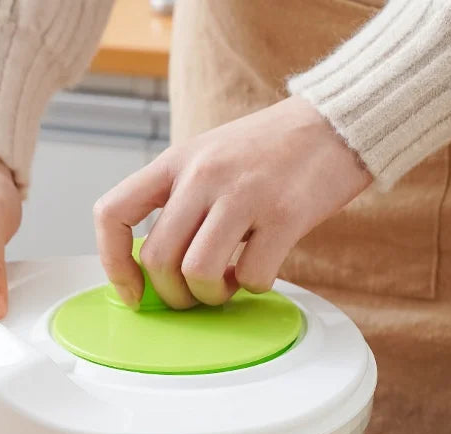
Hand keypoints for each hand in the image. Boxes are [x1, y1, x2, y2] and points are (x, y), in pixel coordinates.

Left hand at [94, 95, 371, 308]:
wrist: (337, 122)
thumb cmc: (266, 151)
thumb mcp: (206, 159)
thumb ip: (177, 205)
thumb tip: (154, 273)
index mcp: (175, 161)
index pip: (113, 213)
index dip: (113, 263)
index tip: (133, 291)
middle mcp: (202, 174)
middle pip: (158, 259)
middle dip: (173, 294)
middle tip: (194, 294)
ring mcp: (244, 193)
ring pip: (198, 273)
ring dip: (210, 295)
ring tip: (228, 282)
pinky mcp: (286, 214)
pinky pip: (251, 276)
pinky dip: (253, 286)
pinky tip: (260, 268)